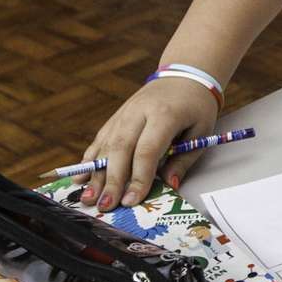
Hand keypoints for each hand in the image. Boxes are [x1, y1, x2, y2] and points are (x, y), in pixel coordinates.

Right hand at [81, 78, 219, 209]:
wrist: (184, 75)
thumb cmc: (196, 107)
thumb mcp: (201, 132)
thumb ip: (184, 160)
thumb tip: (169, 186)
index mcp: (164, 114)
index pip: (147, 150)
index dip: (138, 177)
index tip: (132, 200)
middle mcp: (138, 112)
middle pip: (121, 149)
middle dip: (112, 181)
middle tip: (105, 206)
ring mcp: (124, 113)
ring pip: (106, 145)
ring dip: (95, 174)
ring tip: (88, 198)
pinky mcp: (115, 117)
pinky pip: (100, 139)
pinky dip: (89, 159)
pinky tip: (80, 177)